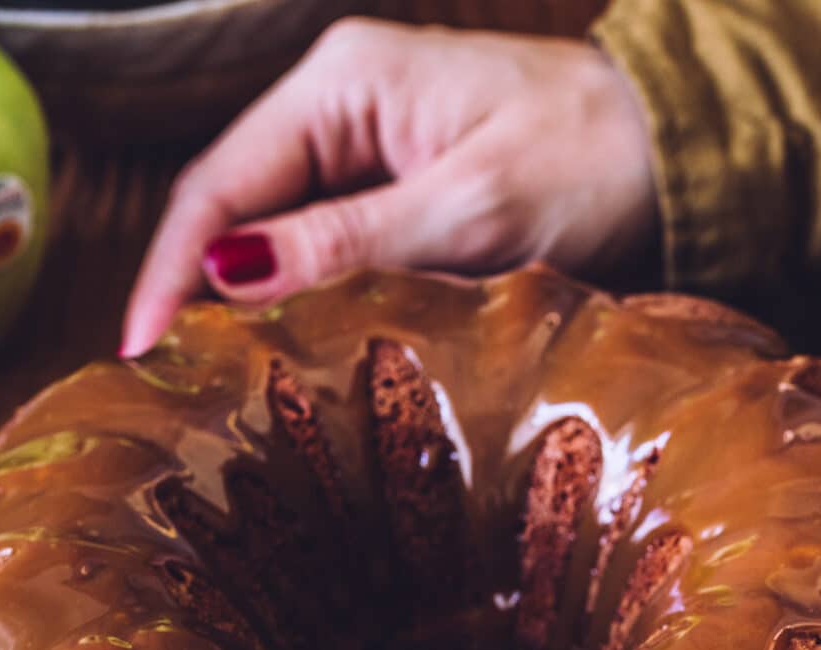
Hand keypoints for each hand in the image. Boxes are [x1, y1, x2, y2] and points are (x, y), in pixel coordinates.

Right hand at [120, 20, 659, 358]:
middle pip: (235, 214)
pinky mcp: (406, 203)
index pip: (218, 185)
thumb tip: (233, 278)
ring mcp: (372, 158)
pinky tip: (288, 366)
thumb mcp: (466, 208)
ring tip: (213, 393)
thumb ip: (348, 244)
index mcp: (342, 86)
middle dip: (196, 299)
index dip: (170, 272)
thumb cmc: (593, 161)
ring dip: (248, 314)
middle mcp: (342, 112)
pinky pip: (331, 261)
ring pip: (279, 244)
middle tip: (169, 392)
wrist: (679, 154)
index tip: (142, 353)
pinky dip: (307, 313)